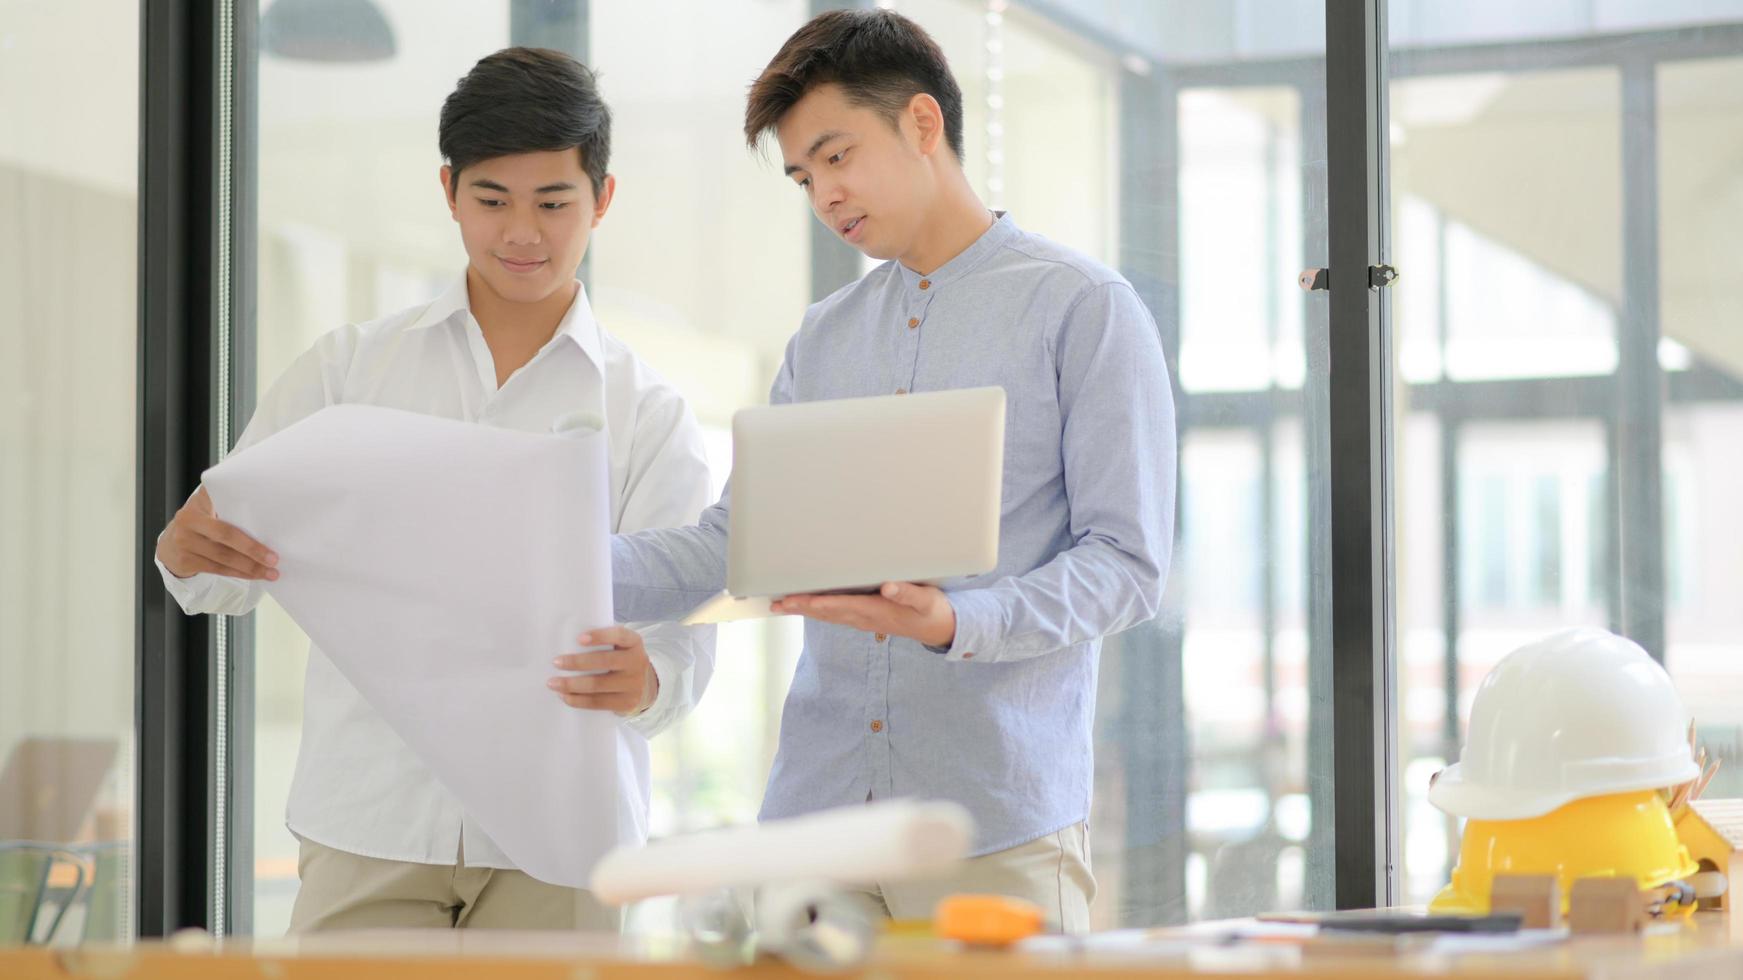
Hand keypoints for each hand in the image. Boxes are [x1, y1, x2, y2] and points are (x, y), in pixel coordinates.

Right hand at [156, 486, 277, 580]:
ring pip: (223, 556)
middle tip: (274, 558)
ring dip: (251, 566)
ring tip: (271, 572)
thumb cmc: (202, 524)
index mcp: (199, 501)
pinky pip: (218, 569)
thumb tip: (268, 518)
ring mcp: (184, 541)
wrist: (170, 546)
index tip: (264, 511)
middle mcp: (188, 519)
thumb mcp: (210, 509)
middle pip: (226, 534)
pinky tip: (255, 575)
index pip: (223, 498)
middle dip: (253, 548)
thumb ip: (230, 507)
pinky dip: (239, 573)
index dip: (240, 503)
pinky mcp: (185, 560)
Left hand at [547, 626, 658, 715]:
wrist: (645, 686)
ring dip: (571, 684)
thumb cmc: (620, 660)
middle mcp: (637, 662)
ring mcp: (633, 684)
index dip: (600, 636)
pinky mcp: (626, 703)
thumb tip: (564, 643)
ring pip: (598, 685)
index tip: (579, 639)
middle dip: (577, 662)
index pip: (619, 635)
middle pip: (604, 661)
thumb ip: (601, 643)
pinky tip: (565, 696)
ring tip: (553, 683)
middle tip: (556, 662)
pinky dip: (578, 700)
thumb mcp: (619, 647)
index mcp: (633, 643)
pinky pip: (598, 703)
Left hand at [770, 582, 955, 647]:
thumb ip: (908, 593)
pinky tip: (805, 606)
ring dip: (804, 610)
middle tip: (777, 603)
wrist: (938, 628)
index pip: (844, 606)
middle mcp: (865, 617)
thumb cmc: (931, 610)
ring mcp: (862, 620)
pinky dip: (816, 610)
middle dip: (802, 607)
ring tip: (781, 605)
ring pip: (828, 615)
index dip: (823, 603)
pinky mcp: (863, 618)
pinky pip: (834, 615)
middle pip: (828, 612)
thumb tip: (889, 586)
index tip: (803, 600)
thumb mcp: (926, 600)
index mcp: (877, 611)